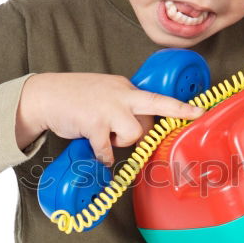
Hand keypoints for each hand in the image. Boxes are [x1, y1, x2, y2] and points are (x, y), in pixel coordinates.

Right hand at [16, 72, 203, 163]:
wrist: (45, 94)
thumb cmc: (74, 96)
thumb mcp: (105, 92)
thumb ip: (124, 105)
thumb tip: (138, 130)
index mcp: (125, 87)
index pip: (156, 99)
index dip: (179, 107)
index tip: (199, 112)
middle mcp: (121, 94)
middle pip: (154, 109)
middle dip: (161, 120)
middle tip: (165, 123)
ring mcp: (108, 108)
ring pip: (133, 134)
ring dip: (120, 142)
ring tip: (105, 137)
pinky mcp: (93, 122)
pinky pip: (107, 149)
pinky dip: (101, 155)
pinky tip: (94, 149)